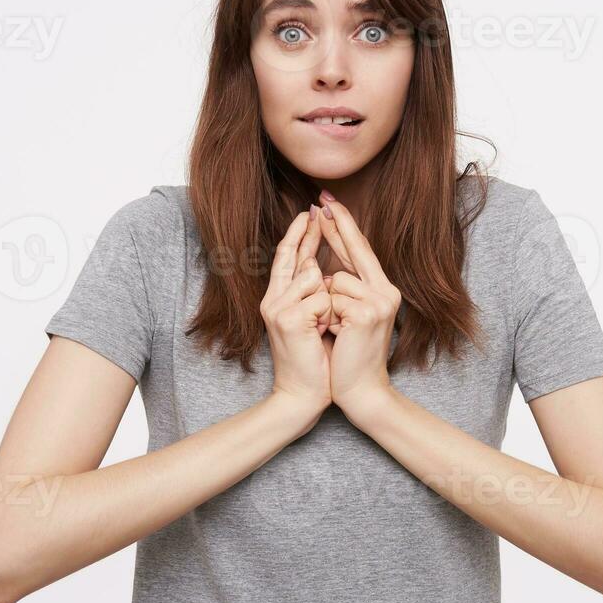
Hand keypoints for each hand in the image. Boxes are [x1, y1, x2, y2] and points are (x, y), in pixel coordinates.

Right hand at [262, 206, 333, 418]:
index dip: (298, 235)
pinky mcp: (288, 318)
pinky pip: (322, 298)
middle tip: (317, 207)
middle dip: (308, 233)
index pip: (288, 258)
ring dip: (330, 301)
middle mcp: (272, 300)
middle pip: (295, 256)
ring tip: (325, 328)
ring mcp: (277, 308)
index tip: (310, 213)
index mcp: (277, 300)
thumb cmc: (315, 361)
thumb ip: (313, 295)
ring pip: (315, 277)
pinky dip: (330, 315)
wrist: (303, 395)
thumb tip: (321, 266)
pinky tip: (323, 334)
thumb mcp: (313, 322)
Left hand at [315, 191, 401, 418]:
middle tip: (321, 201)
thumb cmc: (349, 356)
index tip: (330, 204)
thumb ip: (343, 289)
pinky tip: (338, 335)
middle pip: (356, 250)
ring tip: (336, 330)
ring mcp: (380, 301)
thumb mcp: (348, 316)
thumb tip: (324, 263)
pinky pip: (332, 298)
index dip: (345, 227)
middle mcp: (386, 291)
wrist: (360, 390)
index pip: (360, 251)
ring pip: (335, 279)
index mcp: (382, 290)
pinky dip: (327, 315)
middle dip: (336, 226)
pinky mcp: (367, 313)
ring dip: (326, 303)